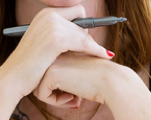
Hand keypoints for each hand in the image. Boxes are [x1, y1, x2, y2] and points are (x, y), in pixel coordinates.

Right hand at [2, 6, 114, 103]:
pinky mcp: (56, 39)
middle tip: (96, 50)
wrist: (12, 79)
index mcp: (46, 13)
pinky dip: (95, 50)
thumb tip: (81, 30)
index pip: (77, 10)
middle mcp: (49, 15)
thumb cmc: (28, 64)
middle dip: (88, 37)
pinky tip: (104, 56)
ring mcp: (52, 26)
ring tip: (102, 54)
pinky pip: (84, 43)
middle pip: (82, 22)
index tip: (90, 37)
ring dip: (93, 46)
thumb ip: (57, 31)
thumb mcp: (41, 40)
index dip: (85, 23)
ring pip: (84, 34)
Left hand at [36, 60, 150, 116]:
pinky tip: (73, 98)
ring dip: (56, 98)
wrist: (110, 80)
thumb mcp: (80, 69)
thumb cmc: (99, 77)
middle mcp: (56, 51)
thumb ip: (66, 70)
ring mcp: (52, 60)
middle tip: (74, 97)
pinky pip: (42, 95)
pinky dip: (56, 102)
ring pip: (39, 87)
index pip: (50, 72)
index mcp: (63, 48)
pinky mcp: (51, 72)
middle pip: (42, 79)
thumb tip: (50, 87)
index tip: (75, 92)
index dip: (61, 87)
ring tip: (73, 98)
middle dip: (57, 93)